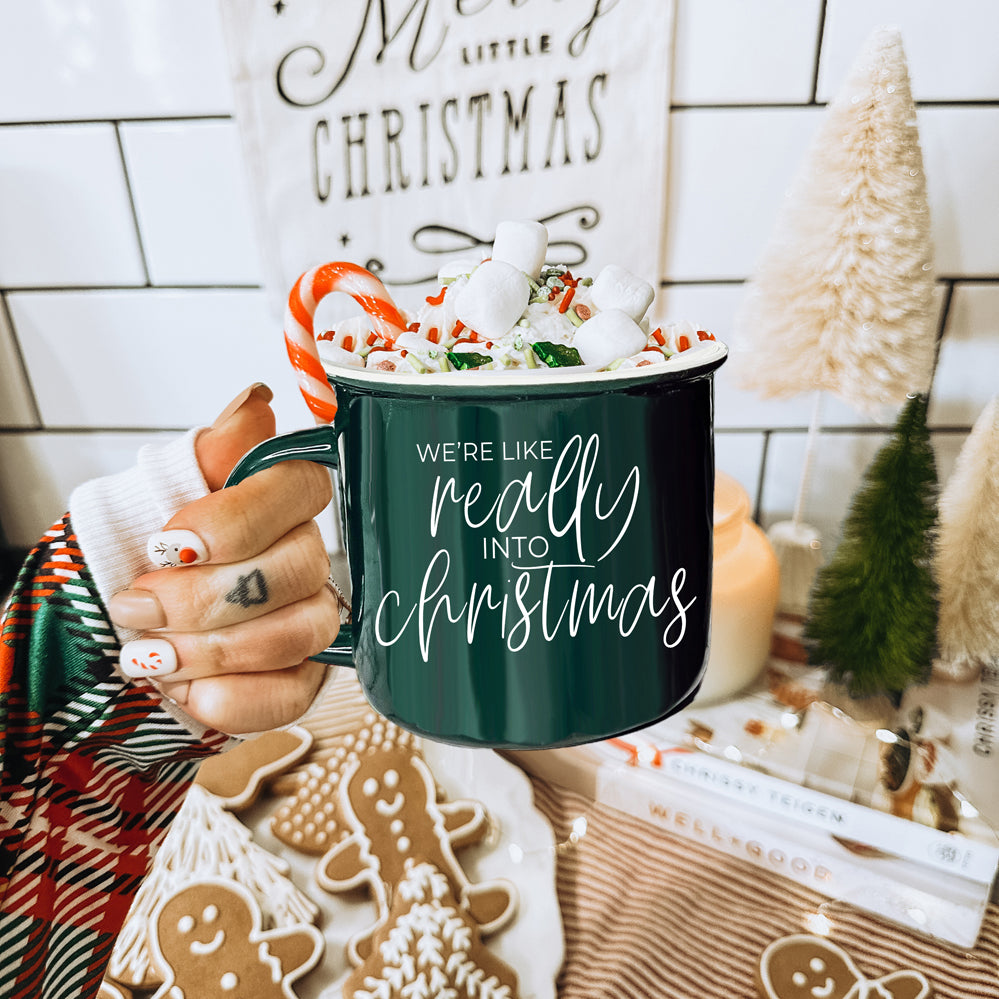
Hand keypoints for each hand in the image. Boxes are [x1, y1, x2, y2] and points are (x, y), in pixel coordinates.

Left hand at [109, 384, 339, 732]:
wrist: (120, 632)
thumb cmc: (141, 561)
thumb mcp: (154, 495)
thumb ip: (210, 454)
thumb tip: (255, 404)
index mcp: (277, 501)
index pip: (300, 488)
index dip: (237, 520)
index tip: (168, 543)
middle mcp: (305, 555)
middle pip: (297, 568)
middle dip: (204, 598)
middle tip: (139, 605)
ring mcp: (310, 618)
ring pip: (299, 632)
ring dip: (211, 650)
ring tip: (150, 655)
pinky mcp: (302, 677)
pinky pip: (292, 695)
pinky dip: (230, 698)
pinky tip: (186, 689)